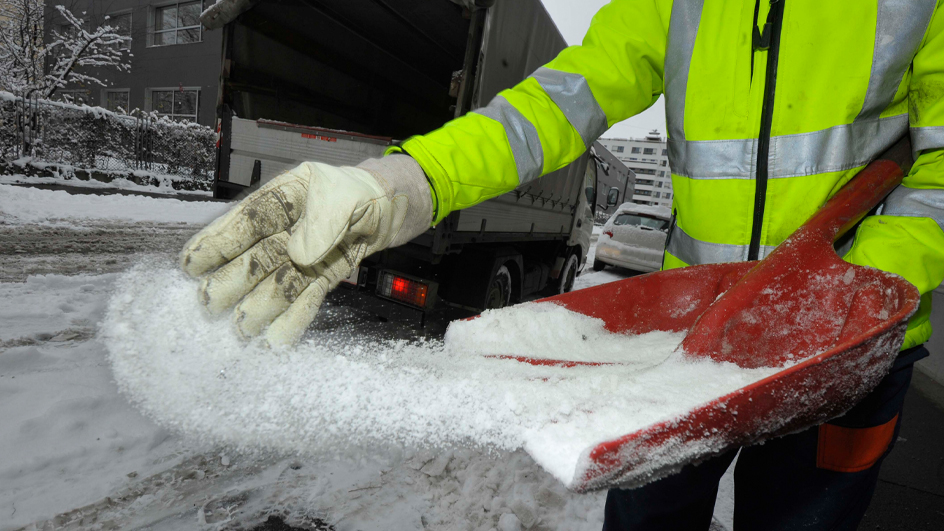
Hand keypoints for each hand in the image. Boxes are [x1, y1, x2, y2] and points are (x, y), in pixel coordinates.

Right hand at [180, 155, 432, 345]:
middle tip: (208, 304)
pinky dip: (293, 318)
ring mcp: (306, 253)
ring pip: (278, 282)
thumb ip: (324, 220)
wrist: (397, 206)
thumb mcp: (347, 194)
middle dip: (233, 281)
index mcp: (288, 196)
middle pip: (257, 256)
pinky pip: (306, 296)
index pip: (247, 220)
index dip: (218, 241)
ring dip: (260, 307)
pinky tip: (276, 338)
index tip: (192, 263)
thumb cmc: (368, 191)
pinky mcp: (324, 274)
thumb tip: (299, 253)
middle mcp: (291, 227)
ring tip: (241, 330)